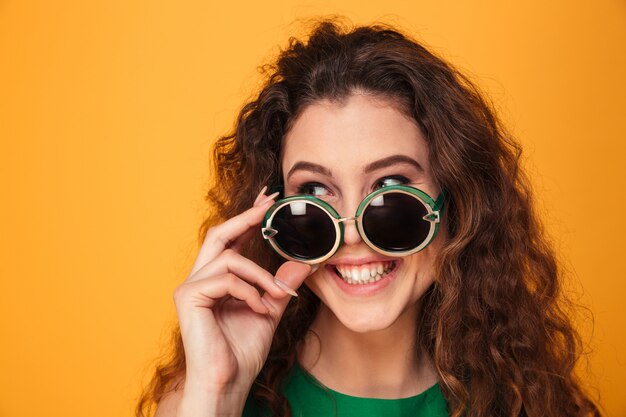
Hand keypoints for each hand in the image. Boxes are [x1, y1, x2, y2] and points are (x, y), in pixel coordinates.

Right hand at [172, 187, 311, 396]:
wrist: (227, 384)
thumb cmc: (242, 352)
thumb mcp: (269, 312)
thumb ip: (280, 287)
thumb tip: (301, 265)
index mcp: (216, 280)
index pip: (232, 241)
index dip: (248, 218)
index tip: (268, 200)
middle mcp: (200, 279)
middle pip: (219, 234)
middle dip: (246, 216)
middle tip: (269, 203)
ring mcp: (190, 287)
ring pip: (230, 258)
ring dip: (260, 274)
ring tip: (277, 296)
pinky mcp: (188, 297)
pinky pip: (226, 279)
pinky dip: (250, 292)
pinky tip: (260, 310)